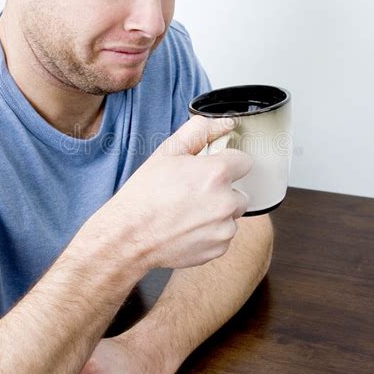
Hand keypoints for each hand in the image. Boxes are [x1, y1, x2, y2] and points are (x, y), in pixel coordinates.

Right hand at [81, 115, 252, 270]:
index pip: (244, 161)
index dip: (226, 163)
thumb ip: (199, 132)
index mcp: (216, 174)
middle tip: (194, 193)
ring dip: (217, 213)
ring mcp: (224, 228)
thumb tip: (223, 124)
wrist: (129, 235)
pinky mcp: (219, 248)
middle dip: (222, 191)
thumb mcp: (167, 152)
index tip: (212, 169)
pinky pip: (224, 236)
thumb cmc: (145, 194)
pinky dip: (211, 233)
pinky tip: (188, 228)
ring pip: (231, 215)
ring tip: (188, 212)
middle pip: (240, 191)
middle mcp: (225, 202)